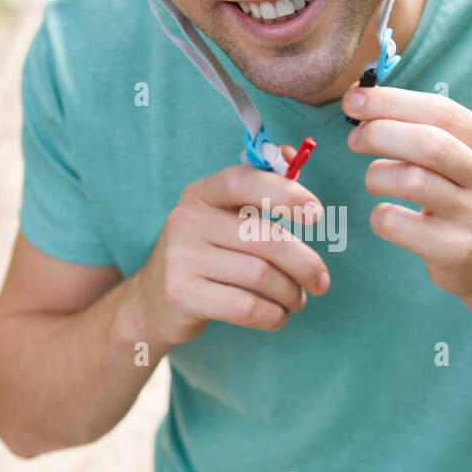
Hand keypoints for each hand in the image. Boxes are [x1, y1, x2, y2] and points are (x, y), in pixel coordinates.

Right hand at [128, 155, 329, 344]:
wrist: (151, 302)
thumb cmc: (204, 255)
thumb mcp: (221, 217)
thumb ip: (258, 188)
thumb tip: (295, 154)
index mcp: (201, 193)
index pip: (244, 181)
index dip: (285, 193)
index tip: (317, 214)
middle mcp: (187, 220)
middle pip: (265, 238)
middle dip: (304, 263)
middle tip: (321, 281)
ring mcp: (180, 258)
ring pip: (260, 275)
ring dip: (291, 293)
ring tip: (297, 301)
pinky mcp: (181, 295)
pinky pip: (245, 307)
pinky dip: (272, 316)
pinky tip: (278, 317)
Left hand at [341, 85, 471, 299]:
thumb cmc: (466, 201)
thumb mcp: (468, 161)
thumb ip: (427, 131)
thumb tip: (364, 100)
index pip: (442, 111)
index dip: (391, 101)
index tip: (352, 99)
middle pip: (426, 143)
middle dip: (378, 133)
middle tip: (354, 139)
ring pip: (410, 180)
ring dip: (377, 175)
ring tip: (375, 180)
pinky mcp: (455, 250)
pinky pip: (396, 223)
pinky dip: (379, 215)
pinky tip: (387, 215)